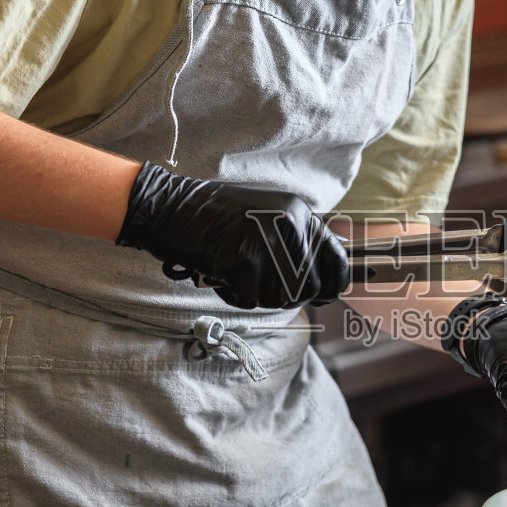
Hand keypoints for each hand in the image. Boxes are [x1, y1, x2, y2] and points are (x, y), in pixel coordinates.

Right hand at [116, 163, 347, 309]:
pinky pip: (249, 299)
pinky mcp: (241, 261)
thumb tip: (325, 280)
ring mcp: (266, 243)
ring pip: (279, 298)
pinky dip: (233, 294)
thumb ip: (297, 241)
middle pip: (310, 288)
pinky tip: (221, 273)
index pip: (336, 259)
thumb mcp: (267, 216)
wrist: (170, 207)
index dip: (335, 285)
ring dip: (257, 294)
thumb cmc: (215, 217)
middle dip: (288, 295)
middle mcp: (289, 226)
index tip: (326, 297)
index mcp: (299, 213)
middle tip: (261, 283)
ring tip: (236, 270)